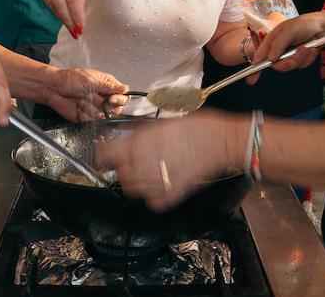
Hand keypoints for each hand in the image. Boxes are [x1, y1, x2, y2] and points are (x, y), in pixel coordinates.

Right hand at [35, 0, 88, 37]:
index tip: (80, 28)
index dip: (76, 14)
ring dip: (62, 18)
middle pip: (60, 3)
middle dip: (68, 20)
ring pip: (52, 4)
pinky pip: (46, 2)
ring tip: (71, 29)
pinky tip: (62, 18)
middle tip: (75, 32)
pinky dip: (55, 12)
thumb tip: (79, 17)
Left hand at [44, 66, 128, 121]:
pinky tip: (78, 106)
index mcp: (107, 86)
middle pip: (116, 108)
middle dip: (104, 105)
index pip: (123, 96)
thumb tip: (125, 88)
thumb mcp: (91, 80)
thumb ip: (109, 86)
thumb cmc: (70, 79)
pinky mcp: (87, 117)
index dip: (119, 99)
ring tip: (81, 99)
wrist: (54, 88)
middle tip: (94, 98)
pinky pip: (92, 120)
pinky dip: (84, 114)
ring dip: (91, 108)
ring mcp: (95, 108)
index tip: (111, 98)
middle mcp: (103, 97)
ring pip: (103, 115)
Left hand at [96, 111, 242, 210]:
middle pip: (120, 175)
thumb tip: (126, 139)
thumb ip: (141, 134)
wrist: (221, 141)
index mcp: (142, 143)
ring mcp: (160, 180)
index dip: (103, 155)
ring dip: (136, 183)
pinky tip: (161, 186)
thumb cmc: (197, 127)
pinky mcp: (174, 192)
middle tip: (131, 162)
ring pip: (134, 190)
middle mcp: (146, 162)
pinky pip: (155, 202)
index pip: (108, 154)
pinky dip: (155, 197)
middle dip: (122, 168)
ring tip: (147, 173)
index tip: (103, 155)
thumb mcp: (164, 123)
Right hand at [248, 11, 324, 83]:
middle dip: (288, 61)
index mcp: (272, 40)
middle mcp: (279, 49)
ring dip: (301, 57)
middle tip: (298, 53)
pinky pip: (301, 65)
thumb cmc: (305, 24)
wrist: (324, 27)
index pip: (260, 56)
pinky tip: (312, 49)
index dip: (254, 69)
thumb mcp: (289, 31)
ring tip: (308, 47)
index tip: (250, 80)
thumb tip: (269, 59)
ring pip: (290, 66)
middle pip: (276, 65)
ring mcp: (289, 55)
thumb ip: (278, 45)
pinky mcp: (300, 59)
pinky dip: (308, 58)